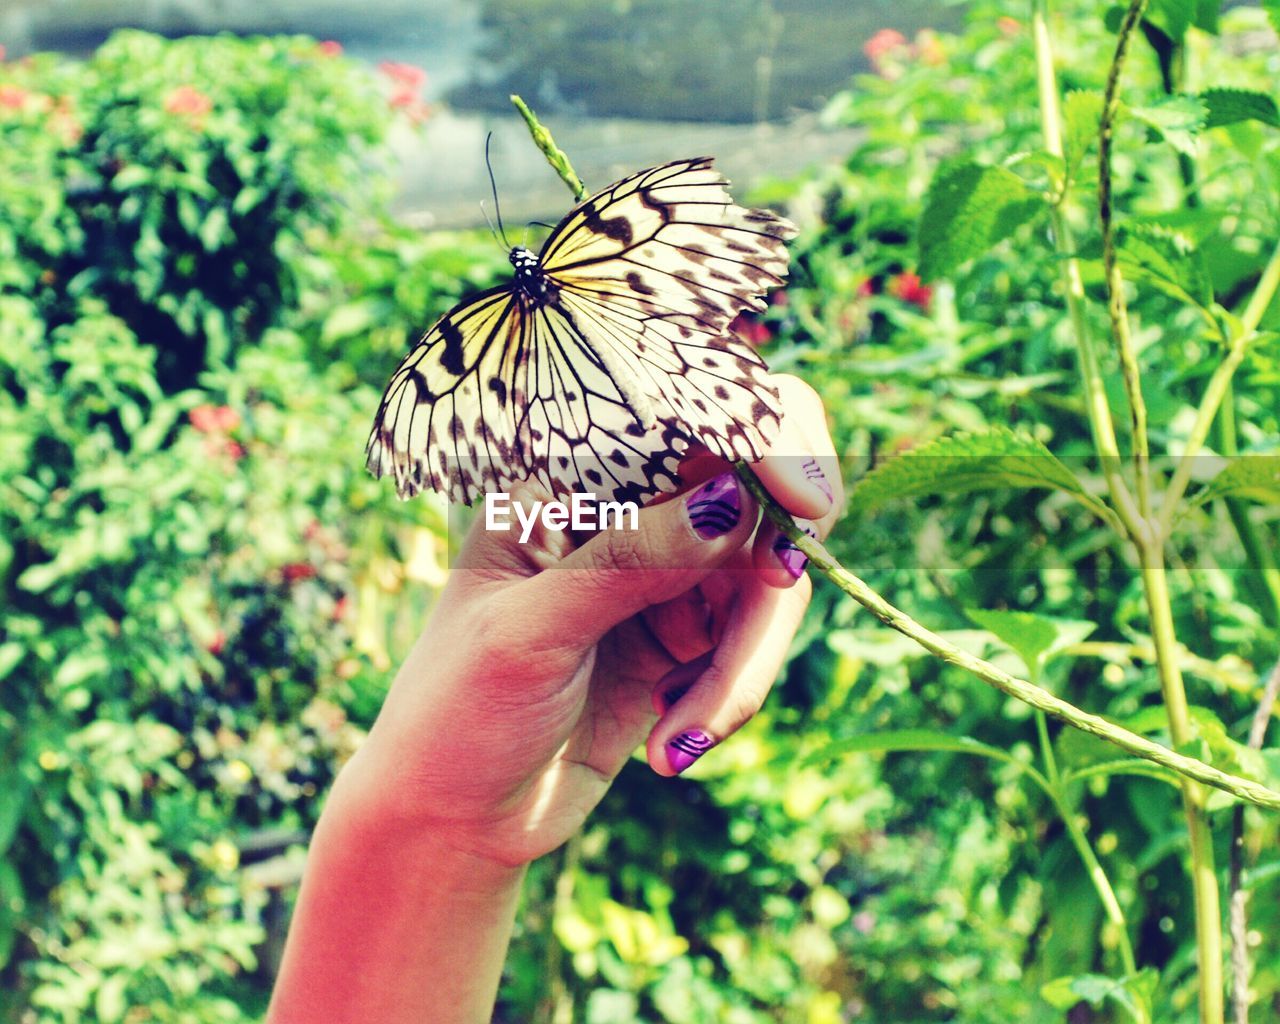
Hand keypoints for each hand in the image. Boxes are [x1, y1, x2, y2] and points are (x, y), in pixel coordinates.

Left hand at [343, 374, 843, 866]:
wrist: (453, 820)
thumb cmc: (456, 711)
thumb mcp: (528, 633)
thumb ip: (629, 562)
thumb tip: (737, 499)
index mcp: (563, 479)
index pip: (681, 415)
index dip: (762, 438)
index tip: (805, 503)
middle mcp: (621, 510)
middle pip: (752, 496)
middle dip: (766, 580)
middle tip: (742, 663)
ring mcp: (659, 571)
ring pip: (764, 580)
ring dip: (740, 668)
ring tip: (678, 741)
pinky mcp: (685, 634)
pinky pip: (749, 644)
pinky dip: (728, 697)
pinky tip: (669, 747)